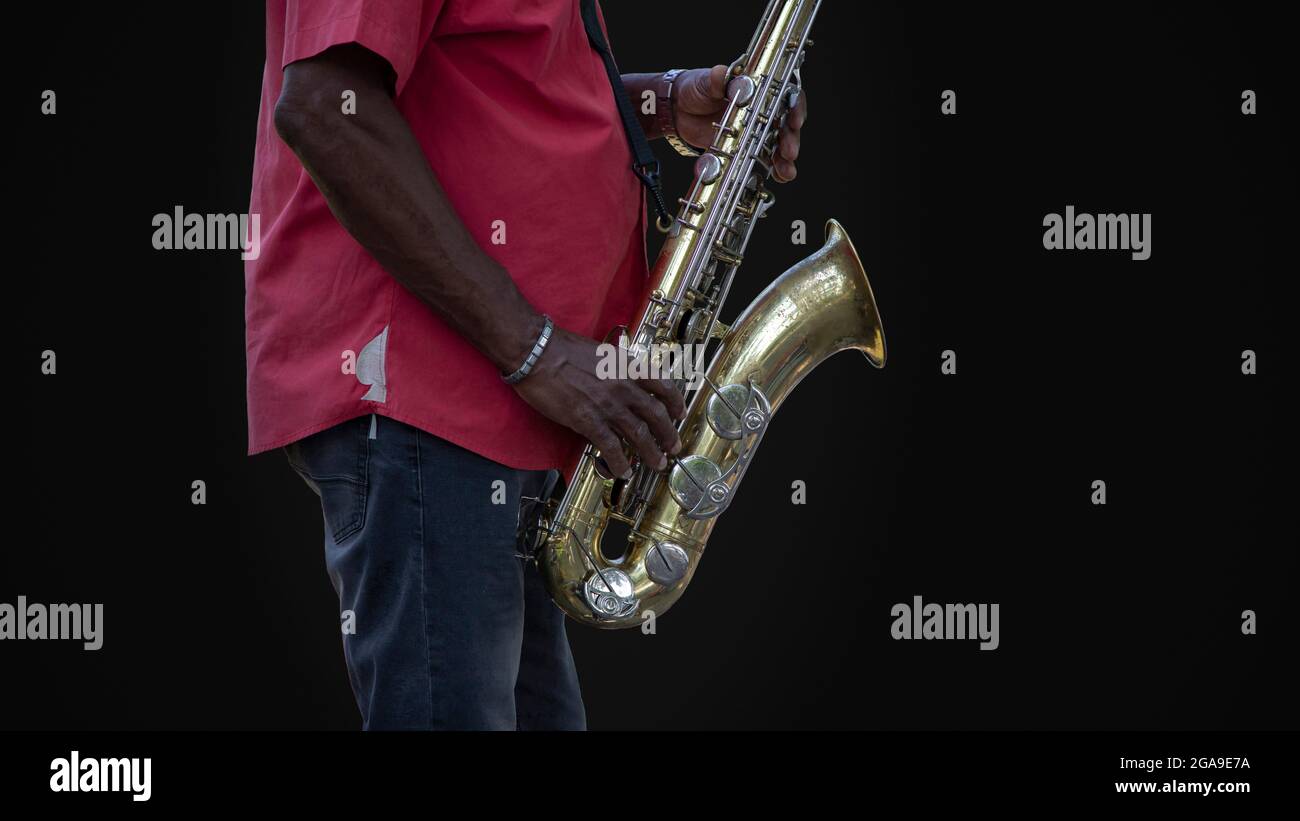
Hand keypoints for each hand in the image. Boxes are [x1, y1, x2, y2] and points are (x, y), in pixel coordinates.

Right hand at [510, 326, 685, 478]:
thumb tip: (624, 381)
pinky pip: (611, 447)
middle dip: (668, 434)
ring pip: (639, 434)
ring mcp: (607, 405)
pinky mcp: (588, 421)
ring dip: (651, 452)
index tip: (680, 413)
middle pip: (656, 415)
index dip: (676, 402)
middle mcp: (623, 386)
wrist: (538, 352)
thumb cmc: (562, 348)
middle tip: (674, 446)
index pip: (662, 386)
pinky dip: (620, 462)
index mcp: (627, 366)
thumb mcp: (601, 352)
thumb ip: (616, 368)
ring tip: (657, 463)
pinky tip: (623, 471)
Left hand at [672, 64, 807, 182]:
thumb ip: (715, 79)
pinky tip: (779, 177)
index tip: (794, 120)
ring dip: (785, 158)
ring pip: (778, 143)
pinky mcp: (745, 147)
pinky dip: (773, 168)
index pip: (785, 94)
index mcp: (757, 88)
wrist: (677, 110)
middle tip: (789, 151)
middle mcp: (761, 108)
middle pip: (786, 122)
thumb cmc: (696, 88)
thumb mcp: (705, 81)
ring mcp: (754, 129)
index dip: (794, 106)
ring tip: (786, 171)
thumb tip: (721, 74)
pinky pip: (763, 158)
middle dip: (790, 138)